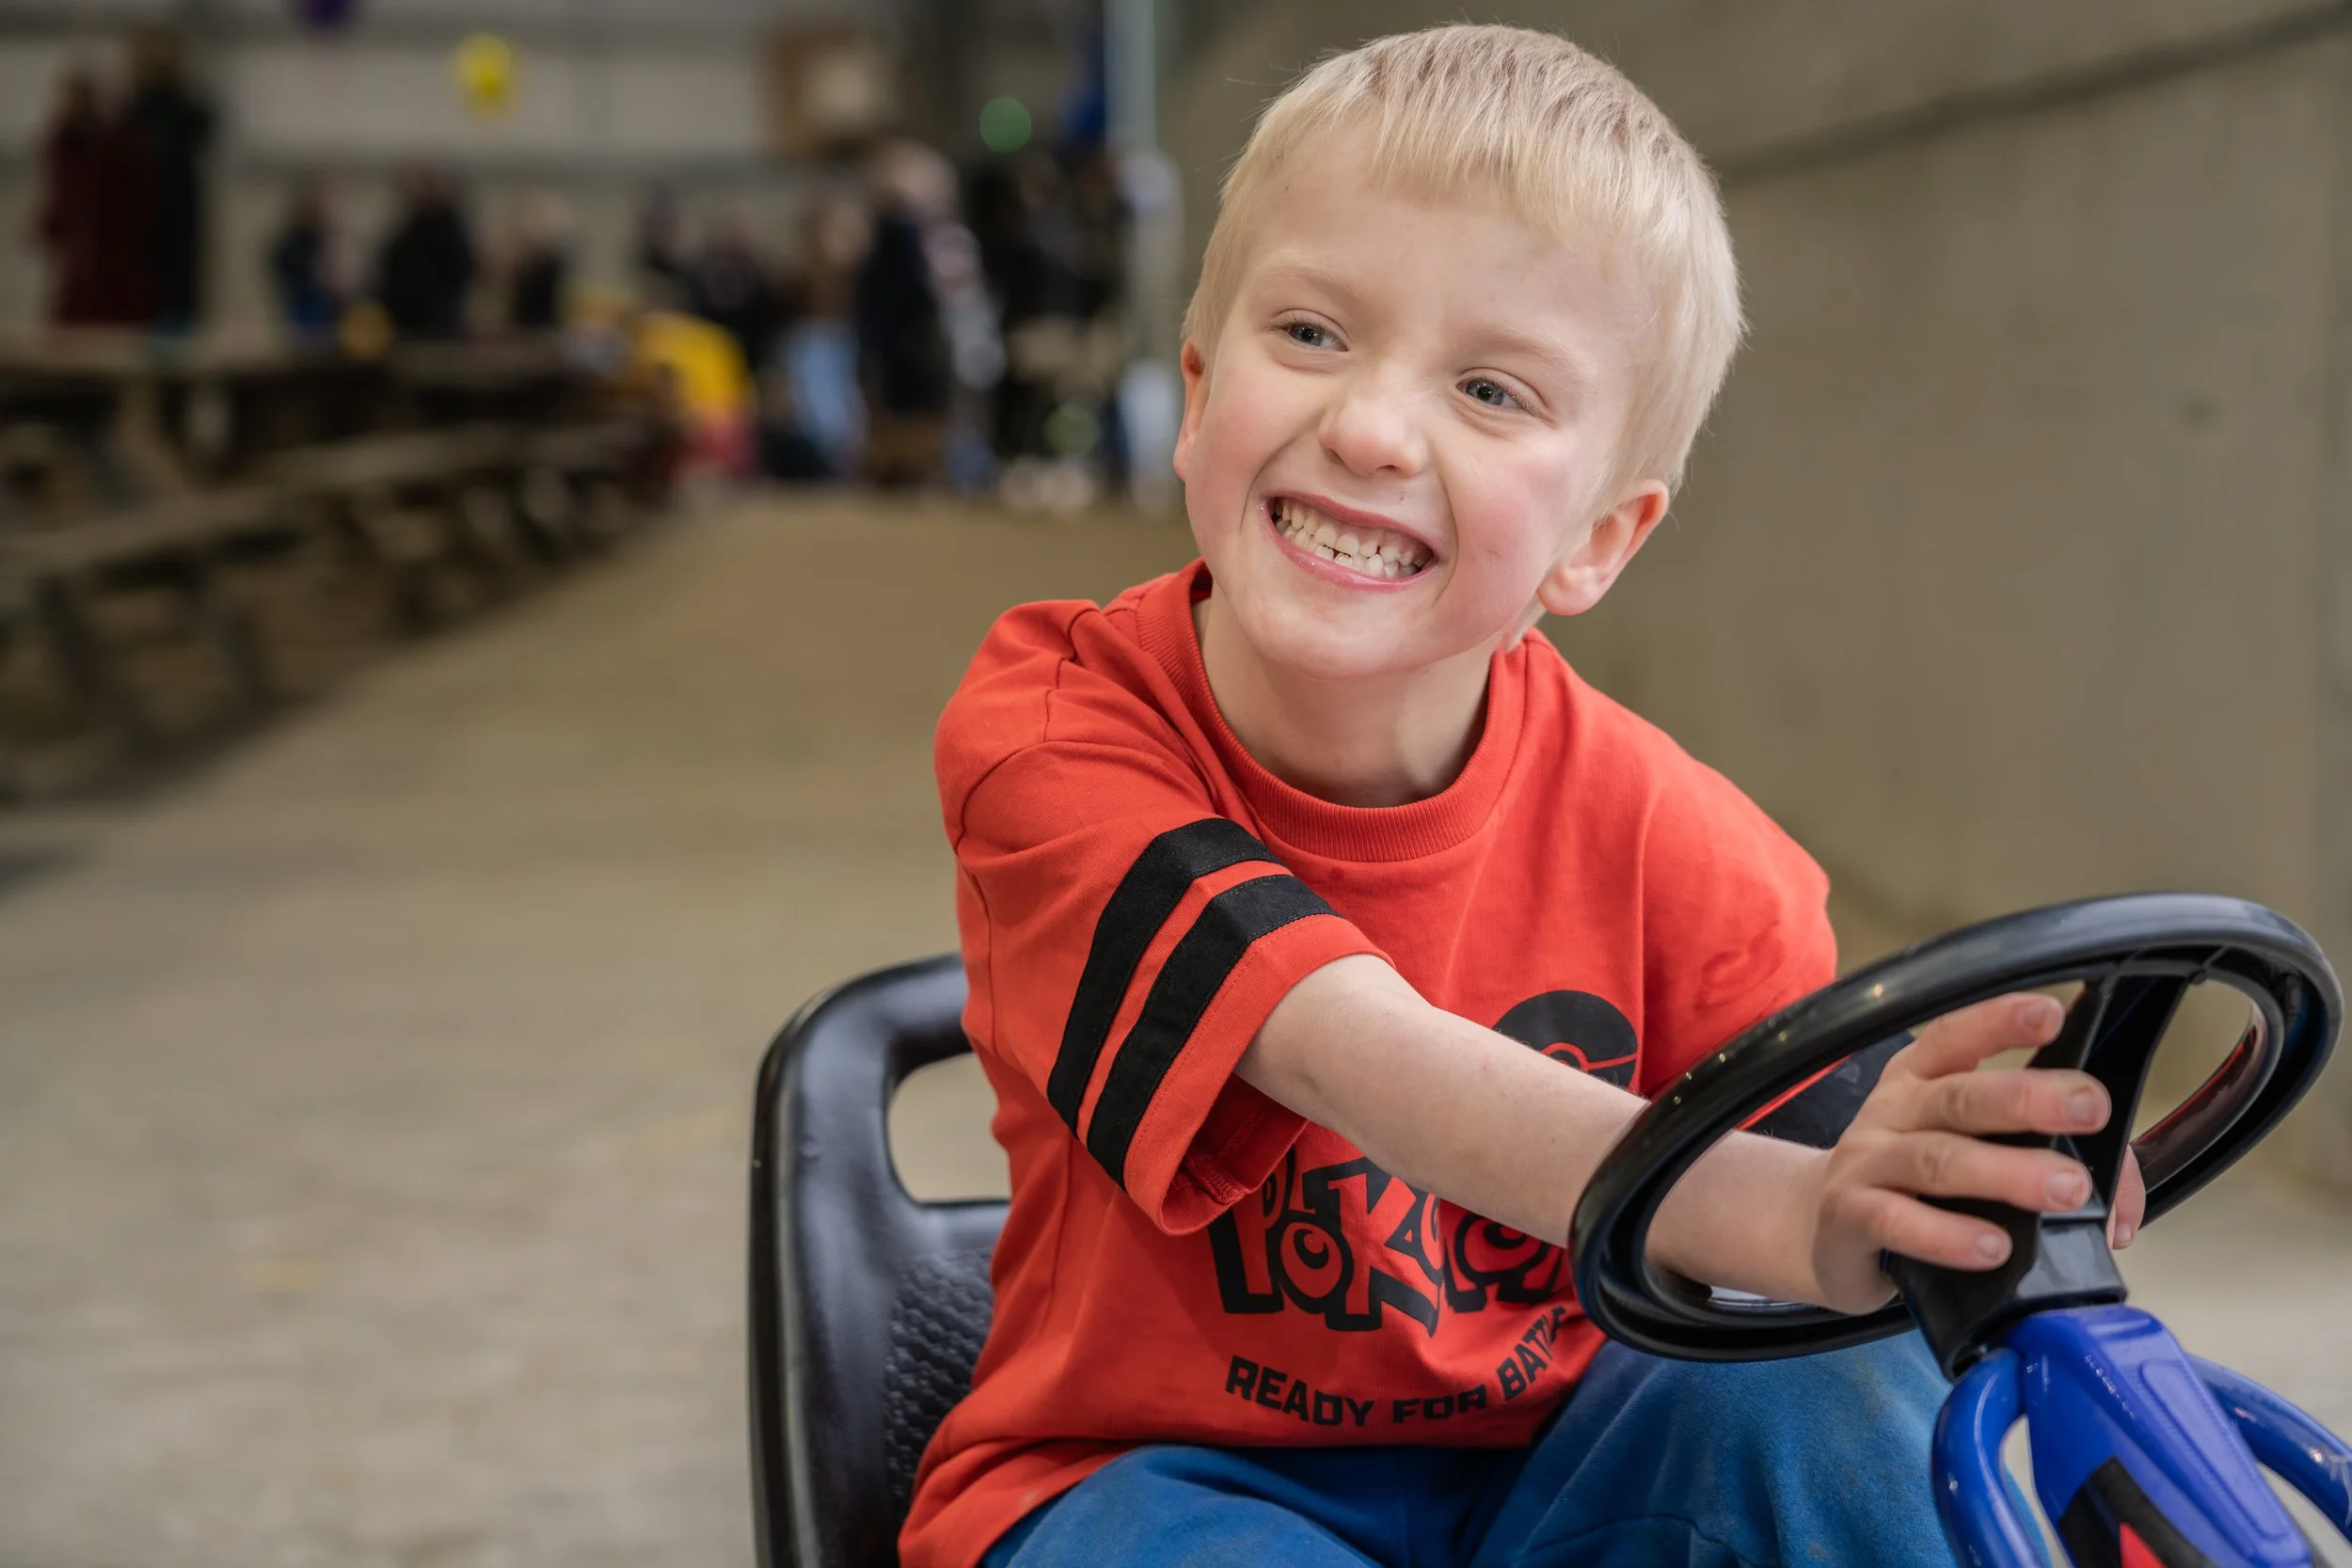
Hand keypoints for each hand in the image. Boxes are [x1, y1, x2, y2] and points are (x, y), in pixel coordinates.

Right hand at [1800, 993, 2139, 1314]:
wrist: (1821, 1229)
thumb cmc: (1910, 1185)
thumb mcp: (1968, 1154)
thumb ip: (2045, 1165)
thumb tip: (2118, 1212)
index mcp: (1921, 1080)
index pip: (1954, 1036)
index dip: (1998, 1021)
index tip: (2051, 1013)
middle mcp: (1893, 1112)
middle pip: (1959, 1096)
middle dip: (2027, 1099)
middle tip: (2090, 1108)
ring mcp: (1868, 1163)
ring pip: (1938, 1159)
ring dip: (2006, 1172)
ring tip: (2067, 1189)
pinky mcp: (1851, 1217)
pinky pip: (1898, 1221)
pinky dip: (1949, 1234)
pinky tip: (1993, 1246)